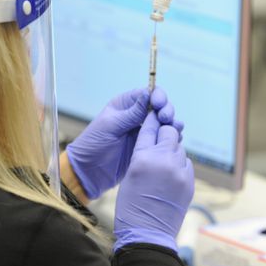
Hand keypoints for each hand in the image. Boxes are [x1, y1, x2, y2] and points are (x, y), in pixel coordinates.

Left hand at [66, 87, 181, 199]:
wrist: (89, 171)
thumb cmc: (93, 145)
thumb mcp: (111, 126)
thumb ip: (131, 113)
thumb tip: (147, 94)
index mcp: (124, 105)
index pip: (146, 94)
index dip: (157, 96)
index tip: (159, 104)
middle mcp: (136, 116)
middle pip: (159, 107)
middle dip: (166, 110)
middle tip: (166, 119)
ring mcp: (143, 131)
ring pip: (164, 123)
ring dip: (172, 123)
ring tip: (176, 128)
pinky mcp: (148, 147)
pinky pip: (163, 139)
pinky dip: (172, 137)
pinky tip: (176, 139)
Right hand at [113, 111, 193, 251]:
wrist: (147, 233)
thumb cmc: (130, 207)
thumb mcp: (129, 175)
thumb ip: (142, 155)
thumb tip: (154, 144)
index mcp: (143, 158)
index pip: (149, 129)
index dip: (150, 120)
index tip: (153, 113)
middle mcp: (164, 161)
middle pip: (170, 132)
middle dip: (164, 133)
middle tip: (159, 137)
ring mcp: (180, 172)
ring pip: (179, 148)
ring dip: (172, 150)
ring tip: (163, 160)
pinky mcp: (189, 183)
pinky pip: (186, 164)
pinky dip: (179, 165)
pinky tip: (170, 174)